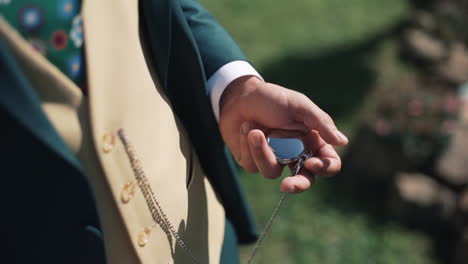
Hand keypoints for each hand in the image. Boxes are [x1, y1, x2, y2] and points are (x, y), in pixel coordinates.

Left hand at [219, 76, 347, 192]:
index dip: (324, 168)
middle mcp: (295, 153)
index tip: (310, 163)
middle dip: (297, 185)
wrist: (240, 95)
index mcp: (312, 141)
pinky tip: (246, 127)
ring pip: (272, 172)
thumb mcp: (299, 106)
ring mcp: (273, 159)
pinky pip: (253, 164)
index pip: (328, 162)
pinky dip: (247, 144)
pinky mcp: (253, 161)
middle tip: (287, 186)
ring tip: (252, 128)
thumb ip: (320, 123)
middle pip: (303, 179)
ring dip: (261, 150)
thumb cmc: (272, 98)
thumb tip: (343, 142)